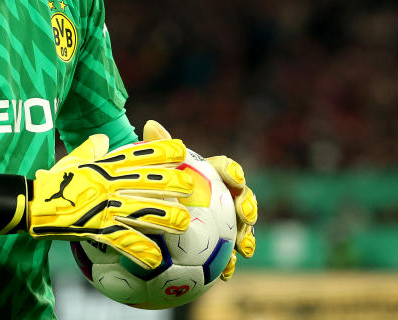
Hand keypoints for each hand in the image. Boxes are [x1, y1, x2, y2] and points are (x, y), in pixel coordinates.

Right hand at [0, 134, 193, 269]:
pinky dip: (139, 250)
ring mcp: (104, 205)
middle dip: (175, 183)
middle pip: (148, 180)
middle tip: (195, 190)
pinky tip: (154, 259)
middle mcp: (109, 182)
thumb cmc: (52, 182)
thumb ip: (91, 149)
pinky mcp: (96, 227)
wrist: (31, 204)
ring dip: (166, 217)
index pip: (139, 153)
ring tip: (185, 224)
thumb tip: (103, 139)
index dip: (162, 150)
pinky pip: (123, 240)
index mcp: (105, 165)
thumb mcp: (73, 159)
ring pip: (143, 209)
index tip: (183, 149)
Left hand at [142, 120, 257, 279]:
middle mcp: (220, 198)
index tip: (234, 179)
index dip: (233, 172)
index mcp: (208, 176)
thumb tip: (150, 123)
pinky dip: (230, 264)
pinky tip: (226, 274)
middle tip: (244, 215)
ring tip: (244, 248)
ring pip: (242, 228)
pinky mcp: (218, 247)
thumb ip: (157, 148)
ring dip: (248, 237)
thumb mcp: (153, 169)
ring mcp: (222, 223)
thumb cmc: (153, 188)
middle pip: (242, 198)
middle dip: (249, 205)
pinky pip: (229, 256)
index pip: (225, 169)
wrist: (148, 218)